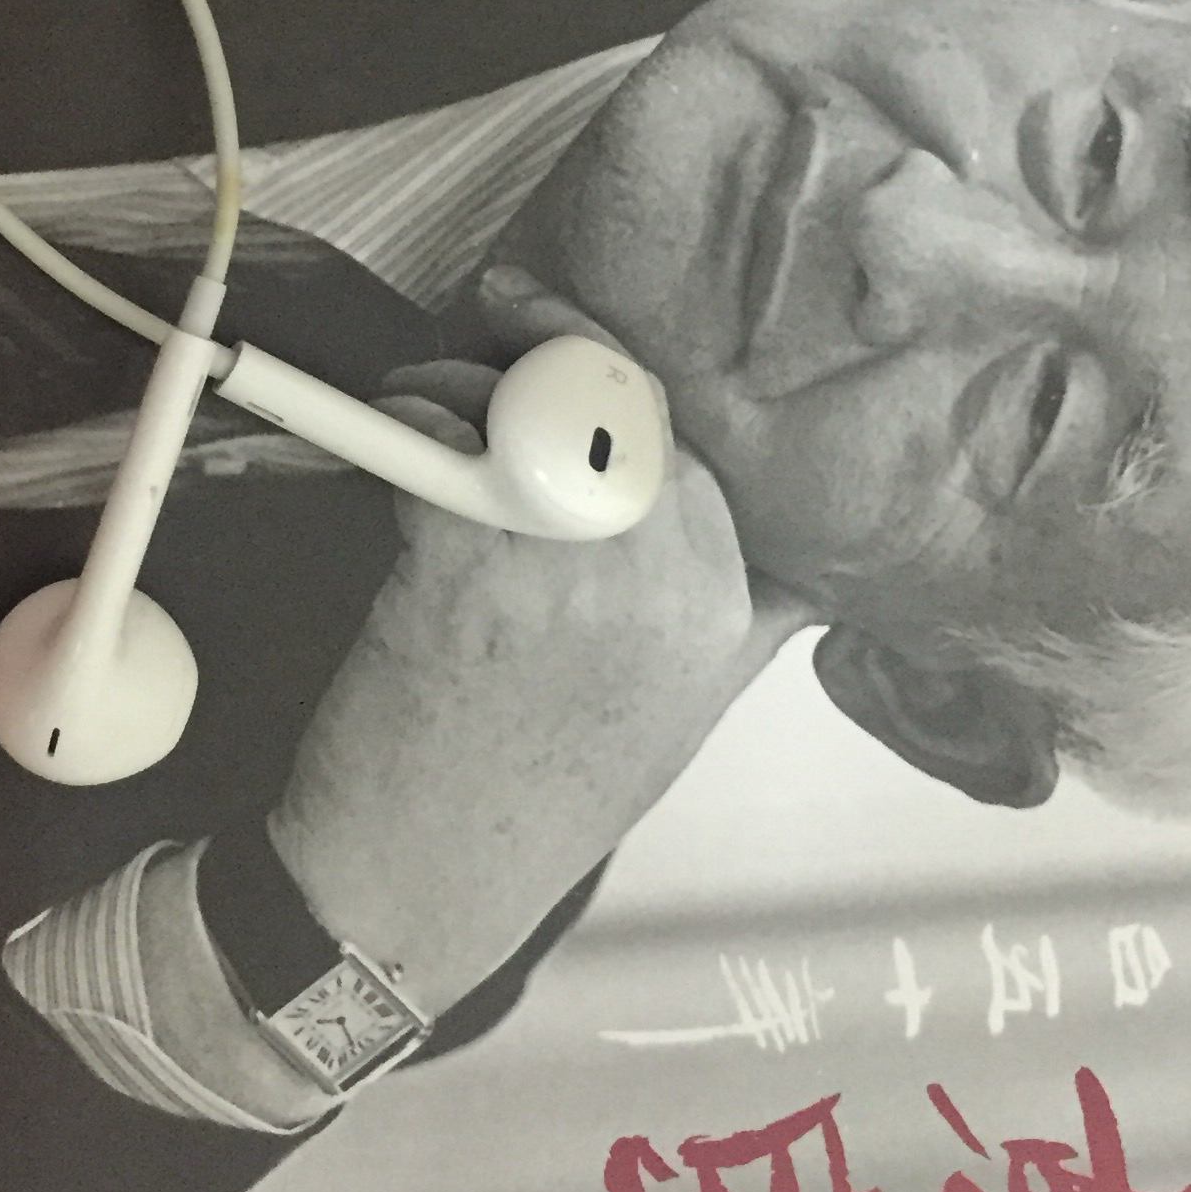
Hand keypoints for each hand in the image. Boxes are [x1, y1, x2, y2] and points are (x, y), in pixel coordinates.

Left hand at [266, 301, 810, 1018]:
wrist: (422, 882)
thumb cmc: (543, 795)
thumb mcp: (685, 709)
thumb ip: (748, 614)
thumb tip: (806, 551)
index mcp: (728, 610)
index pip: (701, 443)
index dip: (629, 373)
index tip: (576, 328)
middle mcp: (664, 580)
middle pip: (622, 400)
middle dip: (550, 347)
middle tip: (500, 309)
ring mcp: (567, 568)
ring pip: (524, 404)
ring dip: (459, 382)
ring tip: (425, 397)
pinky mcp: (464, 562)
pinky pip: (437, 438)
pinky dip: (399, 419)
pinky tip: (384, 430)